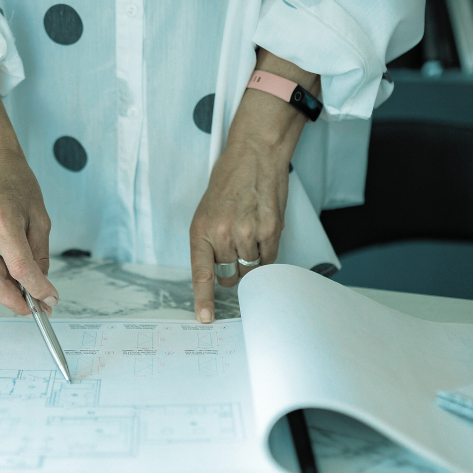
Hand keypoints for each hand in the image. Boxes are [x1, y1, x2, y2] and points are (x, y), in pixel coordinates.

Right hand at [0, 150, 56, 314]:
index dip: (37, 289)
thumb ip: (40, 255)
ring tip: (24, 273)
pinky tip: (3, 248)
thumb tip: (39, 287)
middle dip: (15, 302)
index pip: (20, 268)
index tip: (50, 299)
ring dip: (8, 283)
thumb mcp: (40, 218)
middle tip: (34, 309)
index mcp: (2, 220)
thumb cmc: (17, 184)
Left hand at [189, 137, 288, 322]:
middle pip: (230, 274)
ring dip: (252, 257)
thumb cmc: (230, 182)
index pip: (201, 273)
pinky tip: (263, 230)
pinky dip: (267, 251)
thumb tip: (220, 273)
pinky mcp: (271, 230)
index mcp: (201, 230)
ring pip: (250, 268)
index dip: (203, 299)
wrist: (254, 154)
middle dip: (233, 268)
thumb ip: (210, 243)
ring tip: (250, 229)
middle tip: (236, 245)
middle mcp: (223, 234)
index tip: (205, 318)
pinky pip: (269, 258)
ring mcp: (247, 232)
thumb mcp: (207, 212)